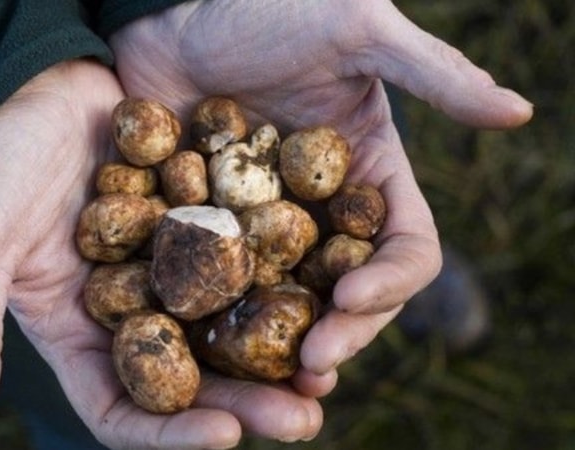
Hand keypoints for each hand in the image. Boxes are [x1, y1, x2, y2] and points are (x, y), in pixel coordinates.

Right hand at [0, 59, 322, 448]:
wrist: (35, 87)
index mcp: (77, 334)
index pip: (123, 407)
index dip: (171, 433)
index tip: (224, 435)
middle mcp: (130, 312)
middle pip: (193, 378)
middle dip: (246, 404)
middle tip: (305, 419)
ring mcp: (168, 270)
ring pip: (228, 327)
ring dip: (275, 354)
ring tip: (325, 371)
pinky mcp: (198, 226)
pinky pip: (244, 261)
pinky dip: (277, 278)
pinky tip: (323, 288)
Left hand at [109, 0, 531, 403]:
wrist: (175, 10)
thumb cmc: (269, 10)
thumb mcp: (356, 30)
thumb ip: (433, 73)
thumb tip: (520, 112)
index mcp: (369, 174)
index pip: (404, 247)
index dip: (391, 280)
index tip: (353, 297)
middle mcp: (321, 210)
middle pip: (348, 293)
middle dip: (339, 334)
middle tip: (310, 368)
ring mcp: (263, 224)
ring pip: (288, 303)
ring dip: (284, 347)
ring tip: (268, 385)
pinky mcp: (209, 227)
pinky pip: (221, 283)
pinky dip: (221, 316)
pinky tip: (206, 343)